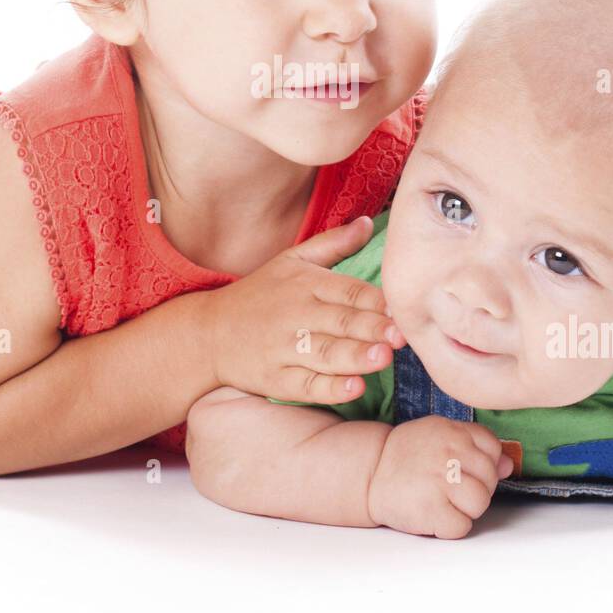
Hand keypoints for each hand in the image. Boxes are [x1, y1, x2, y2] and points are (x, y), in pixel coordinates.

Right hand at [199, 216, 405, 404]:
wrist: (208, 333)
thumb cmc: (259, 295)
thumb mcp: (291, 261)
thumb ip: (333, 244)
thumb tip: (369, 223)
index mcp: (305, 283)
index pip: (349, 290)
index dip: (378, 301)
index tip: (404, 308)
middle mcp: (296, 315)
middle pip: (340, 321)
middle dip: (372, 328)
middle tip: (403, 336)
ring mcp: (284, 349)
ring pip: (325, 354)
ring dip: (355, 357)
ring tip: (383, 358)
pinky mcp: (276, 380)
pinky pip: (306, 386)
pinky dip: (330, 388)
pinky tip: (354, 387)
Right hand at [367, 416, 512, 538]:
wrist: (369, 473)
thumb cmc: (407, 456)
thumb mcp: (439, 437)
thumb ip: (474, 446)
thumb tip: (508, 465)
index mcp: (453, 431)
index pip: (493, 449)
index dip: (483, 464)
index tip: (464, 468)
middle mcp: (449, 453)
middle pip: (489, 479)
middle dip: (475, 488)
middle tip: (449, 488)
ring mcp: (440, 481)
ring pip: (481, 504)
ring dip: (465, 509)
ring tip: (444, 502)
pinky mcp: (431, 510)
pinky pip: (462, 527)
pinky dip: (450, 527)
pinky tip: (434, 514)